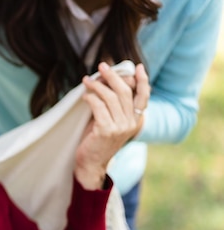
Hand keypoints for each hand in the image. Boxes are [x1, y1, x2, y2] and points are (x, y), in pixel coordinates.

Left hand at [75, 62, 149, 189]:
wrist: (91, 163)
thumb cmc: (98, 139)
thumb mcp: (112, 121)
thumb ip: (115, 105)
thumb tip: (110, 81)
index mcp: (137, 120)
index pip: (144, 96)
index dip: (142, 81)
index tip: (137, 67)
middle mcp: (131, 123)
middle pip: (125, 92)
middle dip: (113, 76)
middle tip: (102, 66)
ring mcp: (120, 127)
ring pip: (110, 97)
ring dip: (97, 85)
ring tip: (87, 80)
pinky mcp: (106, 130)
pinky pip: (98, 106)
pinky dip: (90, 98)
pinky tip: (84, 96)